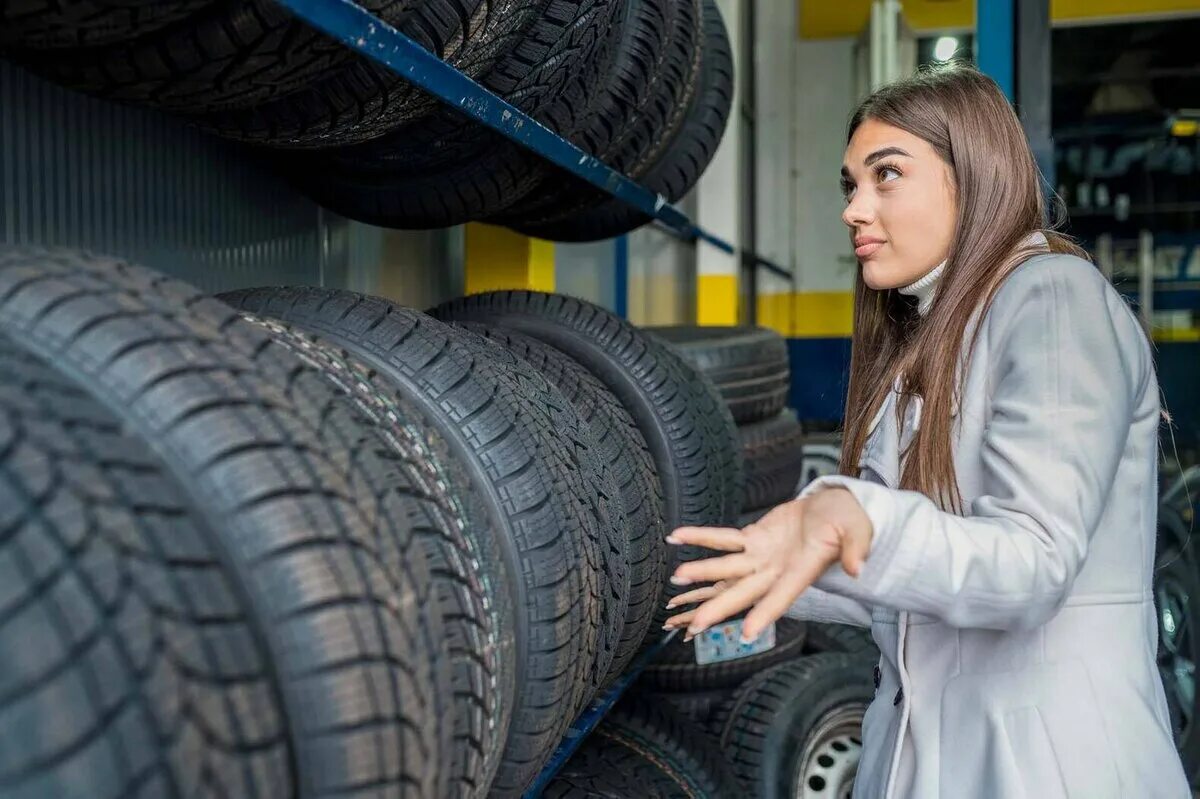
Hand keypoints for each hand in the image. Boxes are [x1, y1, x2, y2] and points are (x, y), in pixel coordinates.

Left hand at [663, 487, 872, 641]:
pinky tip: (675, 537)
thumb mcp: (857, 532)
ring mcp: (762, 557)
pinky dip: (700, 537)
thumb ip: (855, 549)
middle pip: (744, 593)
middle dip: (719, 609)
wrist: (833, 508)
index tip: (747, 635)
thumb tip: (857, 568)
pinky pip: (723, 539)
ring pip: (727, 569)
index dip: (765, 615)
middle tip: (694, 626)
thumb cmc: (849, 522)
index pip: (781, 597)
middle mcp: (776, 571)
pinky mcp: (754, 539)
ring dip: (702, 573)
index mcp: (802, 572)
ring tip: (676, 579)